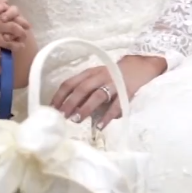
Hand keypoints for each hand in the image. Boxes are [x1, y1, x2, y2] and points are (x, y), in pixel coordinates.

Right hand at [0, 0, 30, 52]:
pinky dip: (4, 53)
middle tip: (25, 36)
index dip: (22, 22)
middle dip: (21, 33)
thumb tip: (7, 1)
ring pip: (8, 43)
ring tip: (20, 47)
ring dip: (16, 46)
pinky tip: (8, 53)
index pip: (13, 17)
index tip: (27, 26)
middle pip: (13, 29)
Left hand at [51, 55, 166, 128]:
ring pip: (97, 95)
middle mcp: (100, 76)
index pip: (70, 82)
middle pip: (82, 88)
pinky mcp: (127, 92)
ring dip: (85, 108)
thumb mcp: (97, 77)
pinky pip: (116, 105)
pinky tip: (100, 126)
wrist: (140, 66)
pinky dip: (107, 116)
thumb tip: (68, 109)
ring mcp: (114, 83)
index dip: (60, 95)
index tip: (51, 108)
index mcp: (90, 73)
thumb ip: (85, 90)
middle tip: (61, 116)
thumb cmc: (114, 75)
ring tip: (76, 120)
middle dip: (70, 103)